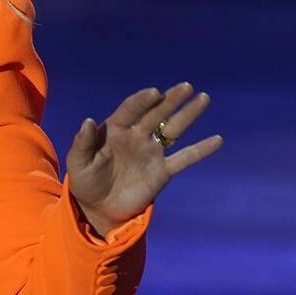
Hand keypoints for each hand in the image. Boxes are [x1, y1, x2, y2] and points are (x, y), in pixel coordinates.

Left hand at [66, 82, 223, 233]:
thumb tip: (88, 121)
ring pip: (173, 129)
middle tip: (186, 86)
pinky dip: (200, 150)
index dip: (141, 101)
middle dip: (170, 100)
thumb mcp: (78, 163)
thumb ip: (83, 142)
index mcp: (115, 130)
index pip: (130, 110)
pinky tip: (217, 139)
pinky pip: (185, 158)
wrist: (99, 208)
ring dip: (188, 114)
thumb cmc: (85, 181)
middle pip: (156, 114)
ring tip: (203, 98)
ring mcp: (152, 152)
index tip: (153, 92)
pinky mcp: (163, 171)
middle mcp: (136, 136)